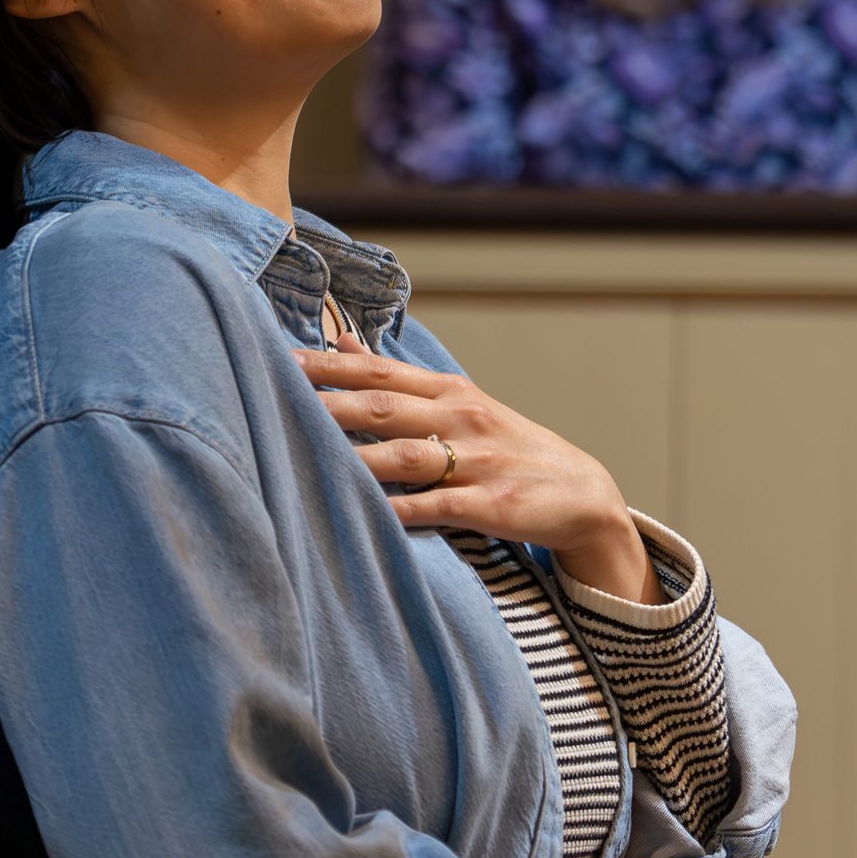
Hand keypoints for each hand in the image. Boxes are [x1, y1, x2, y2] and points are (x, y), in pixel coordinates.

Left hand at [293, 338, 656, 601]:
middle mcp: (459, 418)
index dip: (327, 366)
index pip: (377, 372)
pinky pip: (437, 506)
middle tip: (272, 399)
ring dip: (354, 456)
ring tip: (304, 454)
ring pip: (404, 455)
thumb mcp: (458, 401)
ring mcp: (477, 460)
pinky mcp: (491, 505)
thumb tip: (343, 344)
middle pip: (381, 408)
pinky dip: (401, 509)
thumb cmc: (507, 446)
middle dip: (326, 404)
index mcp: (447, 390)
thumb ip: (397, 378)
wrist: (584, 493)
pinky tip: (366, 513)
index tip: (277, 359)